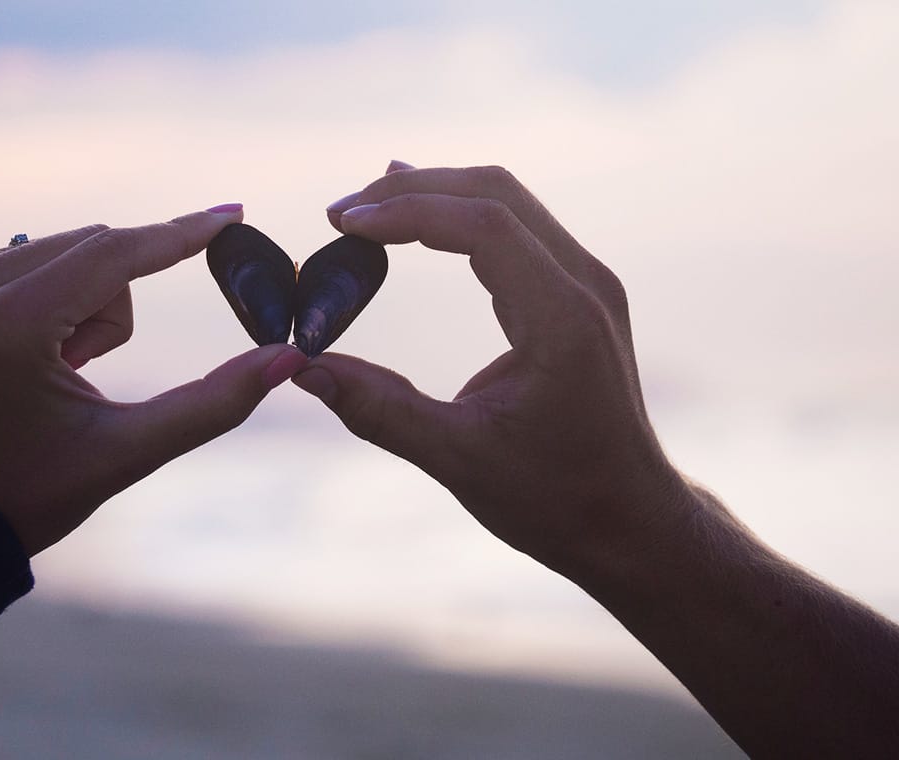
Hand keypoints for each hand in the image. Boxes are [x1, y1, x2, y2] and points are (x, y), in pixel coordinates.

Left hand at [0, 207, 307, 555]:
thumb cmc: (33, 492)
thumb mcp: (130, 452)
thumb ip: (214, 403)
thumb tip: (288, 358)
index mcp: (11, 325)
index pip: (115, 252)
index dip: (182, 234)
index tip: (234, 214)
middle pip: (95, 248)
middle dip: (115, 308)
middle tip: (84, 372)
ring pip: (66, 251)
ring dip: (85, 303)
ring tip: (58, 372)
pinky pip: (28, 261)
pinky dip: (51, 300)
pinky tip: (31, 360)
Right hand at [295, 164, 689, 576]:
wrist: (628, 520)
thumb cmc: (554, 498)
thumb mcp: (457, 459)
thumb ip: (378, 409)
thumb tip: (301, 369)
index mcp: (563, 320)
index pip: (484, 224)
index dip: (407, 211)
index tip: (343, 223)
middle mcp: (585, 286)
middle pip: (496, 193)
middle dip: (413, 189)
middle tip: (340, 212)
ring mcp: (588, 285)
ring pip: (508, 203)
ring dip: (436, 196)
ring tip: (366, 207)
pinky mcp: (579, 296)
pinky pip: (518, 229)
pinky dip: (462, 217)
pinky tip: (421, 222)